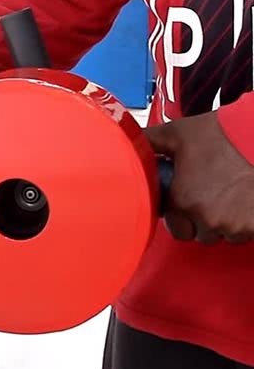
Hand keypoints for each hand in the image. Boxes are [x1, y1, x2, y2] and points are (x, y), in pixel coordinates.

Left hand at [145, 111, 253, 244]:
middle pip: (198, 234)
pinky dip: (244, 222)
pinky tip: (243, 201)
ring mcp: (235, 226)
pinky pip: (245, 233)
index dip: (179, 213)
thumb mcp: (177, 133)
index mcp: (183, 202)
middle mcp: (208, 219)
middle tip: (208, 195)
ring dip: (223, 222)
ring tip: (228, 196)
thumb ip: (147, 142)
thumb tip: (125, 143)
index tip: (185, 199)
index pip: (174, 227)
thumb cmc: (223, 135)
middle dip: (200, 220)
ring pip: (223, 235)